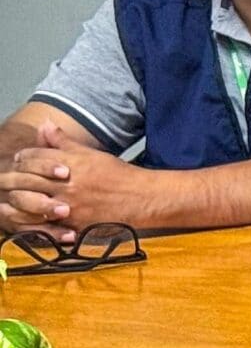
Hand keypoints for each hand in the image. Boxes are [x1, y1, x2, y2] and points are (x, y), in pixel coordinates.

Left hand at [3, 129, 146, 236]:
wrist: (140, 198)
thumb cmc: (116, 174)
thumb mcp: (91, 153)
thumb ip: (64, 142)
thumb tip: (45, 124)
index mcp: (70, 162)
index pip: (34, 156)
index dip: (23, 157)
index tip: (19, 160)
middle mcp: (66, 182)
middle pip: (27, 179)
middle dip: (12, 178)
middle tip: (5, 180)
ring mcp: (69, 204)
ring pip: (30, 201)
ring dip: (17, 199)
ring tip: (11, 199)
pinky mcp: (73, 223)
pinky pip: (44, 223)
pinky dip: (31, 221)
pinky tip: (25, 217)